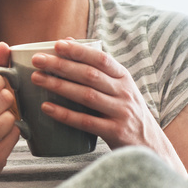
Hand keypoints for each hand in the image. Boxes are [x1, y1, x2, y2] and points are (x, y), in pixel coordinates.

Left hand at [30, 39, 183, 171]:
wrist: (150, 146)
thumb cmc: (126, 112)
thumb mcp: (119, 88)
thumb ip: (96, 68)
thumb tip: (67, 41)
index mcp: (124, 78)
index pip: (101, 59)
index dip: (79, 51)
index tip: (56, 45)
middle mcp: (125, 93)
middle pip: (90, 75)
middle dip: (61, 66)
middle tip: (37, 61)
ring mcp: (121, 113)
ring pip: (86, 96)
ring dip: (59, 86)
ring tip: (37, 79)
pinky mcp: (115, 132)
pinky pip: (86, 122)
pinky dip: (65, 114)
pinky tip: (47, 108)